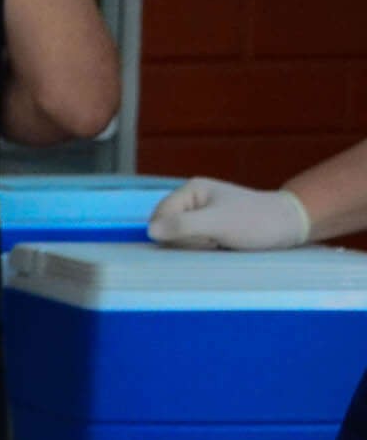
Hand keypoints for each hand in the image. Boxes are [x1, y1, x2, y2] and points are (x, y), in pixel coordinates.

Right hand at [147, 176, 312, 250]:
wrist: (290, 226)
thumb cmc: (256, 222)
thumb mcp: (218, 224)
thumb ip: (183, 225)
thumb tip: (150, 231)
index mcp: (191, 190)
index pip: (160, 216)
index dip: (175, 234)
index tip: (203, 239)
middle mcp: (192, 200)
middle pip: (167, 228)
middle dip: (187, 241)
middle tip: (214, 241)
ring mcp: (200, 214)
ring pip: (179, 238)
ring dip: (196, 246)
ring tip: (220, 244)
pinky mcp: (209, 227)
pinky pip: (192, 241)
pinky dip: (203, 248)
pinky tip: (220, 246)